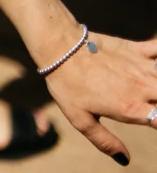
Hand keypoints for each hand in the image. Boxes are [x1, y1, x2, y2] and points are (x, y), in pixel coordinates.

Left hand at [44, 32, 156, 164]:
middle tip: (152, 105)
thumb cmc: (67, 85)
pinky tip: (154, 64)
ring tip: (151, 89)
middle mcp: (142, 88)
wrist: (59, 46)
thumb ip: (104, 141)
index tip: (155, 121)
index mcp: (131, 109)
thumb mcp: (81, 119)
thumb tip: (124, 160)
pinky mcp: (136, 49)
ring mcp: (141, 67)